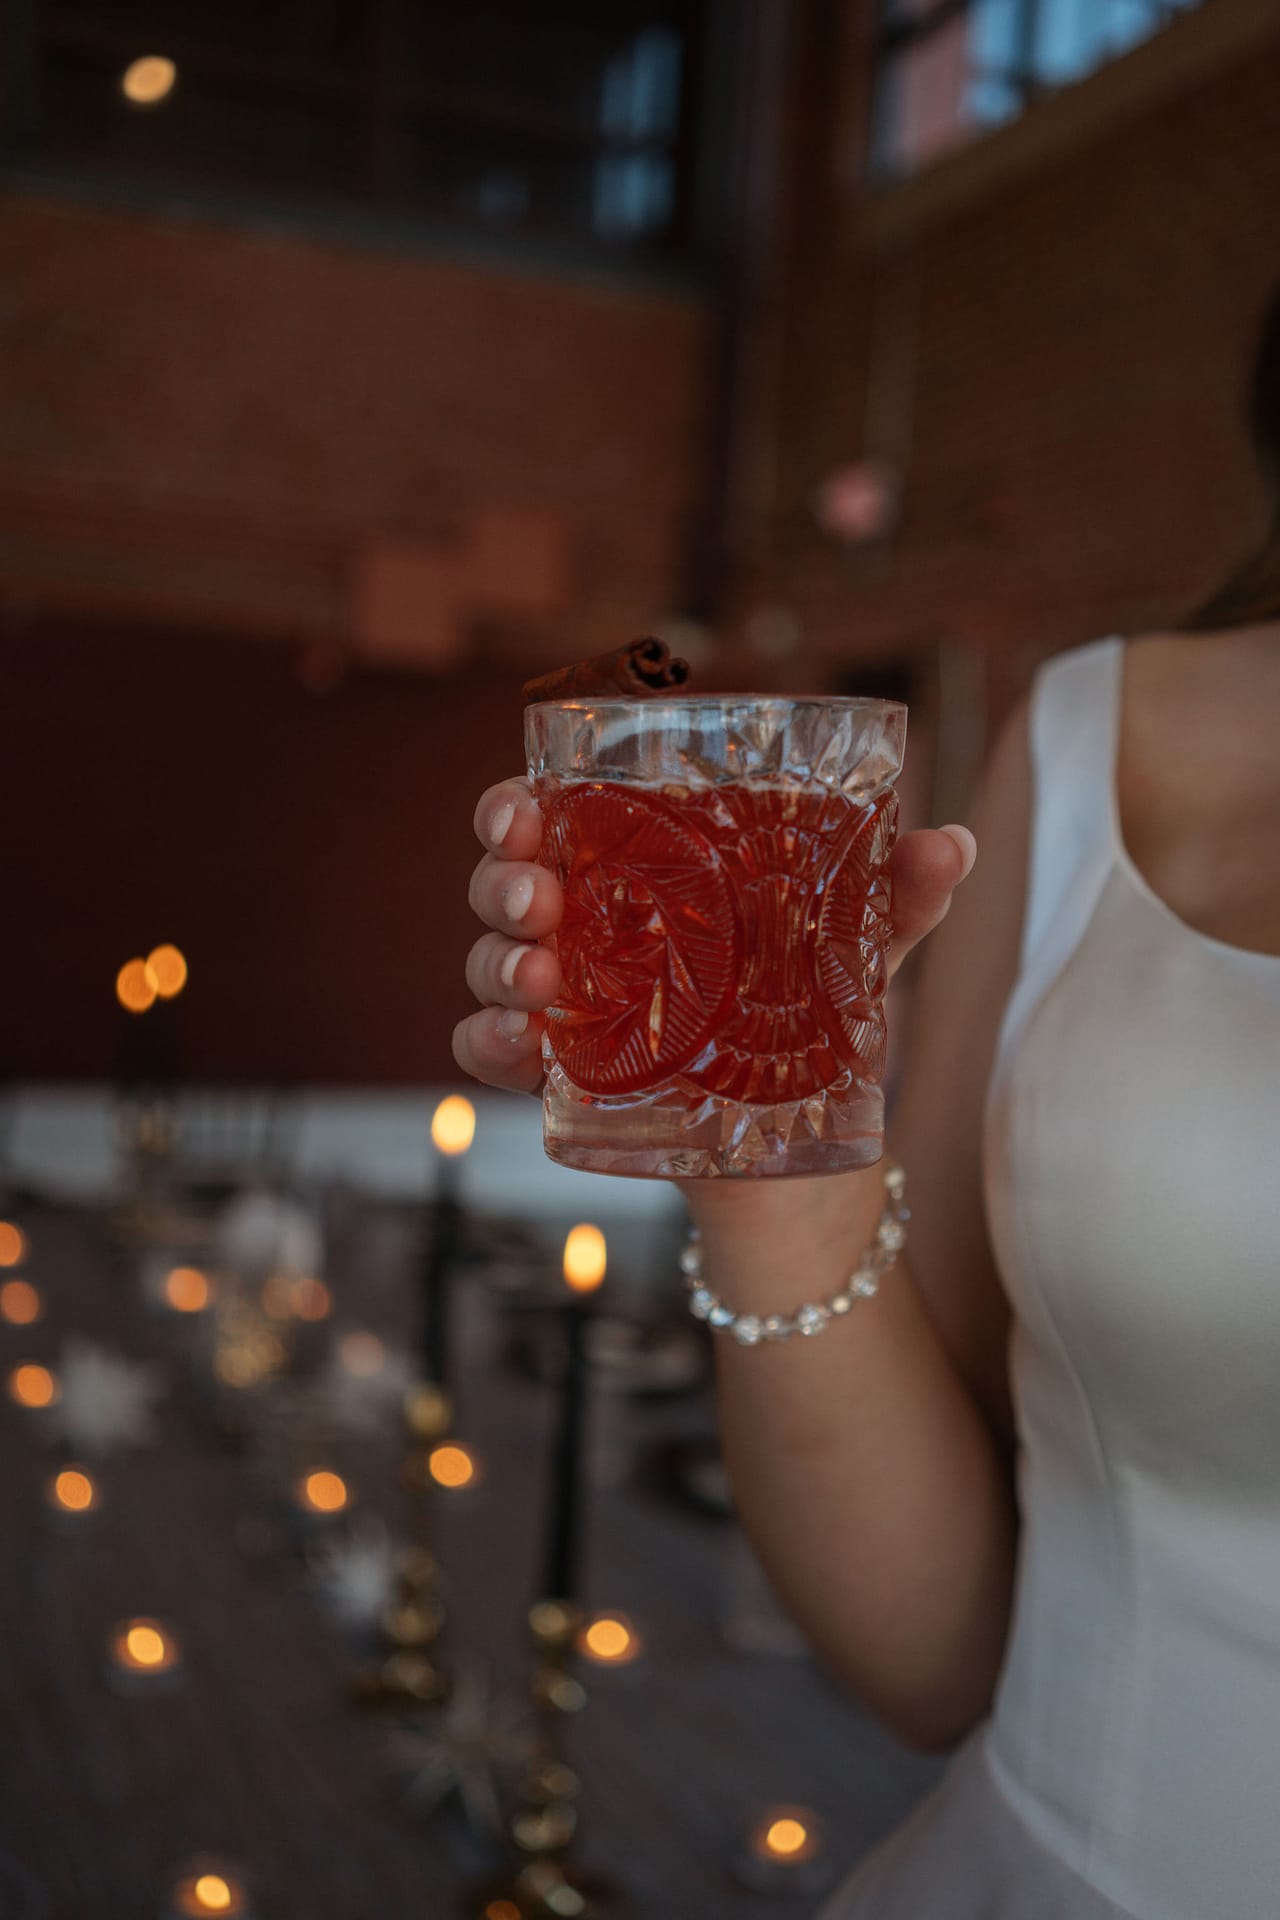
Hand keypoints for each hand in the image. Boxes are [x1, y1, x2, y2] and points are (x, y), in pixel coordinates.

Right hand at [453, 778, 977, 1097]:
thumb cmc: (813, 1014)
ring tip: (538, 979)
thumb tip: (953, 843)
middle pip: (507, 881)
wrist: (802, 1149)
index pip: (550, 815)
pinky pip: (494, 1053)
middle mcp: (585, 925)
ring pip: (492, 962)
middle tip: (538, 897)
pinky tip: (520, 1046)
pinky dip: (492, 1045)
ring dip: (498, 962)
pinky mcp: (563, 1077)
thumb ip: (897, 894)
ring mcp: (567, 1001)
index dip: (516, 802)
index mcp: (637, 869)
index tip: (526, 806)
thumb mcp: (857, 951)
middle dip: (503, 881)